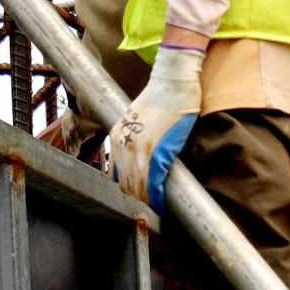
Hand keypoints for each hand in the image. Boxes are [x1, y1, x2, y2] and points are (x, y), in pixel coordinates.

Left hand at [108, 46, 202, 210]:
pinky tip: (165, 204)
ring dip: (150, 202)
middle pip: (127, 186)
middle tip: (155, 208)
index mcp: (116, 138)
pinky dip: (159, 198)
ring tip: (161, 209)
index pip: (118, 177)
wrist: (172, 80)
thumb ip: (135, 142)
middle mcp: (122, 146)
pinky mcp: (156, 150)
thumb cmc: (161, 98)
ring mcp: (138, 149)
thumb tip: (143, 166)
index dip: (132, 191)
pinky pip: (153, 183)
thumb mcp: (137, 121)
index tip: (143, 198)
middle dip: (141, 200)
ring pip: (139, 189)